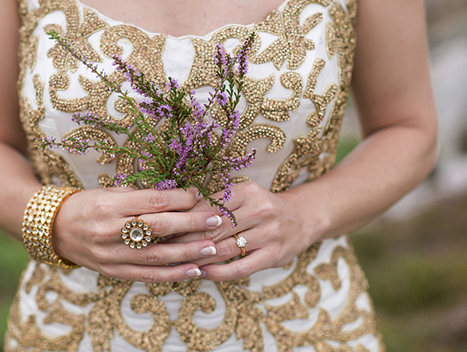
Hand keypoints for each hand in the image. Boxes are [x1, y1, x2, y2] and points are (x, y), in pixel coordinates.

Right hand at [52, 187, 221, 282]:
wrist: (55, 230)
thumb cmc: (87, 205)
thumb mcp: (109, 193)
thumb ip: (142, 197)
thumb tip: (180, 197)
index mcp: (109, 205)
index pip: (152, 202)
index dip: (180, 199)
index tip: (199, 196)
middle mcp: (108, 231)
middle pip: (158, 228)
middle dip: (191, 224)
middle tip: (215, 220)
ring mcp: (110, 255)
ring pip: (156, 256)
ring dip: (188, 253)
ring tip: (211, 248)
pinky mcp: (113, 272)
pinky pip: (147, 275)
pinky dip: (172, 275)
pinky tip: (193, 271)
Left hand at [165, 181, 327, 280]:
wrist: (302, 218)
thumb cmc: (262, 208)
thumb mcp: (243, 196)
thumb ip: (215, 202)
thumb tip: (177, 212)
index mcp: (247, 191)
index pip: (208, 207)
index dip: (183, 219)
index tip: (164, 228)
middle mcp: (260, 209)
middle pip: (214, 228)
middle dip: (186, 239)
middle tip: (164, 248)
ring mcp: (269, 233)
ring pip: (225, 248)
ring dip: (198, 258)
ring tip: (178, 263)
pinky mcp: (274, 255)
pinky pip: (241, 267)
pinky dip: (219, 272)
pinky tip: (203, 274)